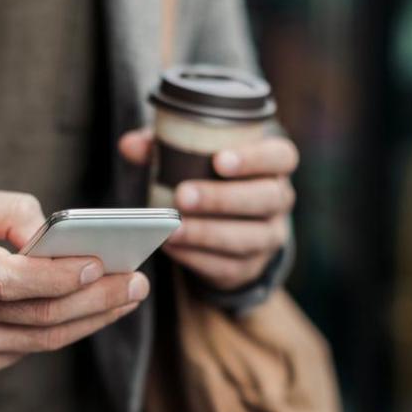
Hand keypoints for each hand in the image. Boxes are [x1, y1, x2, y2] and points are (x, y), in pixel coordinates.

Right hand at [0, 185, 148, 375]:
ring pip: (42, 337)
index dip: (54, 276)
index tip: (98, 264)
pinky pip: (31, 348)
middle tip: (138, 281)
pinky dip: (70, 329)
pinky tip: (98, 310)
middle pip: (36, 313)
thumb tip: (55, 235)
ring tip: (130, 295)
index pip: (5, 278)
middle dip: (95, 298)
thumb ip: (9, 211)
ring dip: (93, 317)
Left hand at [119, 128, 296, 290]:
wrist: (225, 228)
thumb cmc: (209, 180)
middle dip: (222, 198)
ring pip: (248, 238)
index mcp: (273, 165)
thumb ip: (165, 148)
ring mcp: (269, 237)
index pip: (281, 156)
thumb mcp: (192, 158)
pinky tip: (174, 247)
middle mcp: (278, 201)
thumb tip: (130, 144)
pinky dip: (198, 258)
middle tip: (183, 195)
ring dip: (207, 233)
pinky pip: (229, 266)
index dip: (254, 158)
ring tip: (172, 229)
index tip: (219, 160)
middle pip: (266, 198)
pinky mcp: (250, 267)